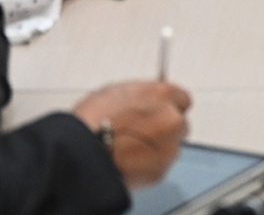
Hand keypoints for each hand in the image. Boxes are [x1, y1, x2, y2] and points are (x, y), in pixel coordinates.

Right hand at [72, 81, 190, 187]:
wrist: (81, 154)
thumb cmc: (90, 121)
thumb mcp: (117, 92)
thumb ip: (143, 95)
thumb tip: (149, 99)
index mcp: (162, 95)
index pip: (182, 99)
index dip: (168, 106)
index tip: (159, 112)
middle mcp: (171, 120)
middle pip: (179, 124)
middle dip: (165, 128)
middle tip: (142, 134)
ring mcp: (169, 147)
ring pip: (171, 147)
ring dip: (157, 148)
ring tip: (130, 150)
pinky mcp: (161, 171)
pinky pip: (160, 165)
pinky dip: (149, 165)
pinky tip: (128, 162)